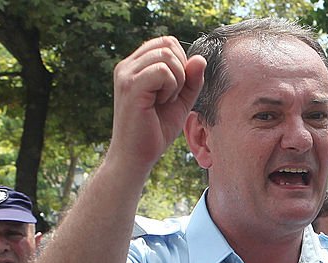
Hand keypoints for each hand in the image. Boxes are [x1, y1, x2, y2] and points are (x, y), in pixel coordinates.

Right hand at [110, 36, 205, 172]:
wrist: (136, 156)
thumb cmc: (156, 130)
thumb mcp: (180, 102)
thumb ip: (192, 80)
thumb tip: (200, 58)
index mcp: (136, 65)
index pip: (166, 42)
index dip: (181, 62)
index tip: (176, 89)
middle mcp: (128, 65)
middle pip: (168, 44)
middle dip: (182, 71)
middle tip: (171, 96)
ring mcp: (126, 74)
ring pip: (167, 55)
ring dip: (177, 81)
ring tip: (165, 101)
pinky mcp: (131, 86)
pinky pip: (163, 71)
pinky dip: (171, 88)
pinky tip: (160, 103)